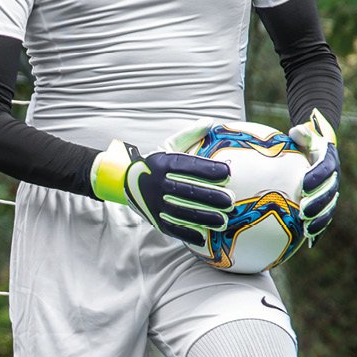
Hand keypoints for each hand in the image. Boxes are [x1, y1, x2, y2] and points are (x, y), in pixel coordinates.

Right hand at [90, 120, 232, 246]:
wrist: (125, 181)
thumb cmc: (156, 162)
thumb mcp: (168, 144)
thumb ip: (190, 135)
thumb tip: (209, 121)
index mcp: (162, 163)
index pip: (188, 166)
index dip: (209, 169)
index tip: (228, 173)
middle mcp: (157, 183)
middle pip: (187, 191)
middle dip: (211, 197)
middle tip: (231, 200)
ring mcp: (155, 203)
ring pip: (182, 211)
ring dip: (205, 217)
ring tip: (224, 220)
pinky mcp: (155, 219)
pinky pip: (173, 228)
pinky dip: (188, 233)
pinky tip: (204, 236)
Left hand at [289, 109, 338, 245]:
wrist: (320, 150)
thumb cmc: (307, 142)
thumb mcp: (304, 135)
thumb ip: (301, 133)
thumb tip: (296, 130)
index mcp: (328, 161)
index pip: (324, 170)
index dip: (316, 178)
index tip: (304, 185)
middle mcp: (333, 179)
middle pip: (328, 194)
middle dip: (318, 204)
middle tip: (303, 212)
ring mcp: (331, 193)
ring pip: (328, 210)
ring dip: (319, 221)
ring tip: (306, 230)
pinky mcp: (326, 204)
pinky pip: (324, 219)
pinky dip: (318, 231)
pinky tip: (309, 242)